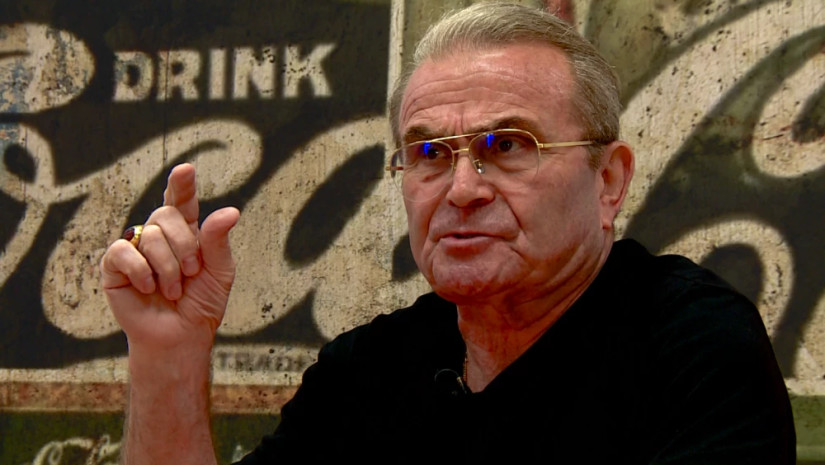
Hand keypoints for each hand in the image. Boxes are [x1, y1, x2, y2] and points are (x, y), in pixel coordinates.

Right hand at [100, 163, 239, 350]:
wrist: (180, 336)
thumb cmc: (201, 303)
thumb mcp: (219, 271)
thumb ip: (218, 241)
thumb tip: (230, 211)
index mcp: (186, 232)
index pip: (181, 201)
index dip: (181, 184)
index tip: (186, 169)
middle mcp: (158, 235)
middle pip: (166, 216)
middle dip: (184, 245)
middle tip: (192, 272)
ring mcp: (135, 248)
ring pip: (148, 234)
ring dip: (167, 266)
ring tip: (173, 290)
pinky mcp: (114, 266)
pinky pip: (122, 250)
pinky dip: (141, 269)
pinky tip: (149, 287)